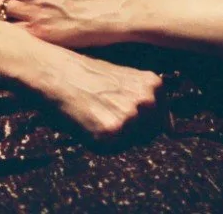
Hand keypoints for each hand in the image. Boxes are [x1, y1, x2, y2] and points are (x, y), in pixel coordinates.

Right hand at [39, 50, 161, 140]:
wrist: (54, 71)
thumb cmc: (84, 74)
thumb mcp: (124, 78)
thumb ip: (144, 98)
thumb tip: (169, 129)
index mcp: (154, 85)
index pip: (163, 122)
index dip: (143, 123)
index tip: (124, 115)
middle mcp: (147, 101)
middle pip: (149, 135)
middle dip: (131, 132)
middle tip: (105, 113)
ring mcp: (130, 117)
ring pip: (130, 144)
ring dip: (115, 138)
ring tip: (95, 114)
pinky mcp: (110, 133)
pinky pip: (110, 151)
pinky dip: (97, 142)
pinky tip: (86, 121)